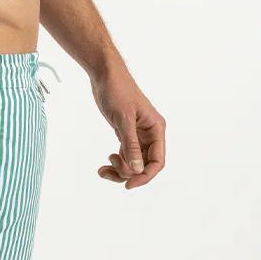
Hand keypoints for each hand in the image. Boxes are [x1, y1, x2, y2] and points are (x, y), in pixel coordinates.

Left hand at [90, 63, 165, 189]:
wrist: (105, 74)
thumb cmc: (117, 90)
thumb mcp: (123, 119)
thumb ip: (130, 145)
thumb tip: (138, 170)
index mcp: (156, 129)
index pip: (157, 161)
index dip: (145, 176)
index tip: (128, 185)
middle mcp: (150, 133)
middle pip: (145, 165)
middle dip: (128, 172)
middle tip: (109, 167)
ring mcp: (138, 134)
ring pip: (134, 162)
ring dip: (120, 169)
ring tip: (103, 169)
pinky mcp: (126, 133)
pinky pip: (126, 155)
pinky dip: (116, 162)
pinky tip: (104, 165)